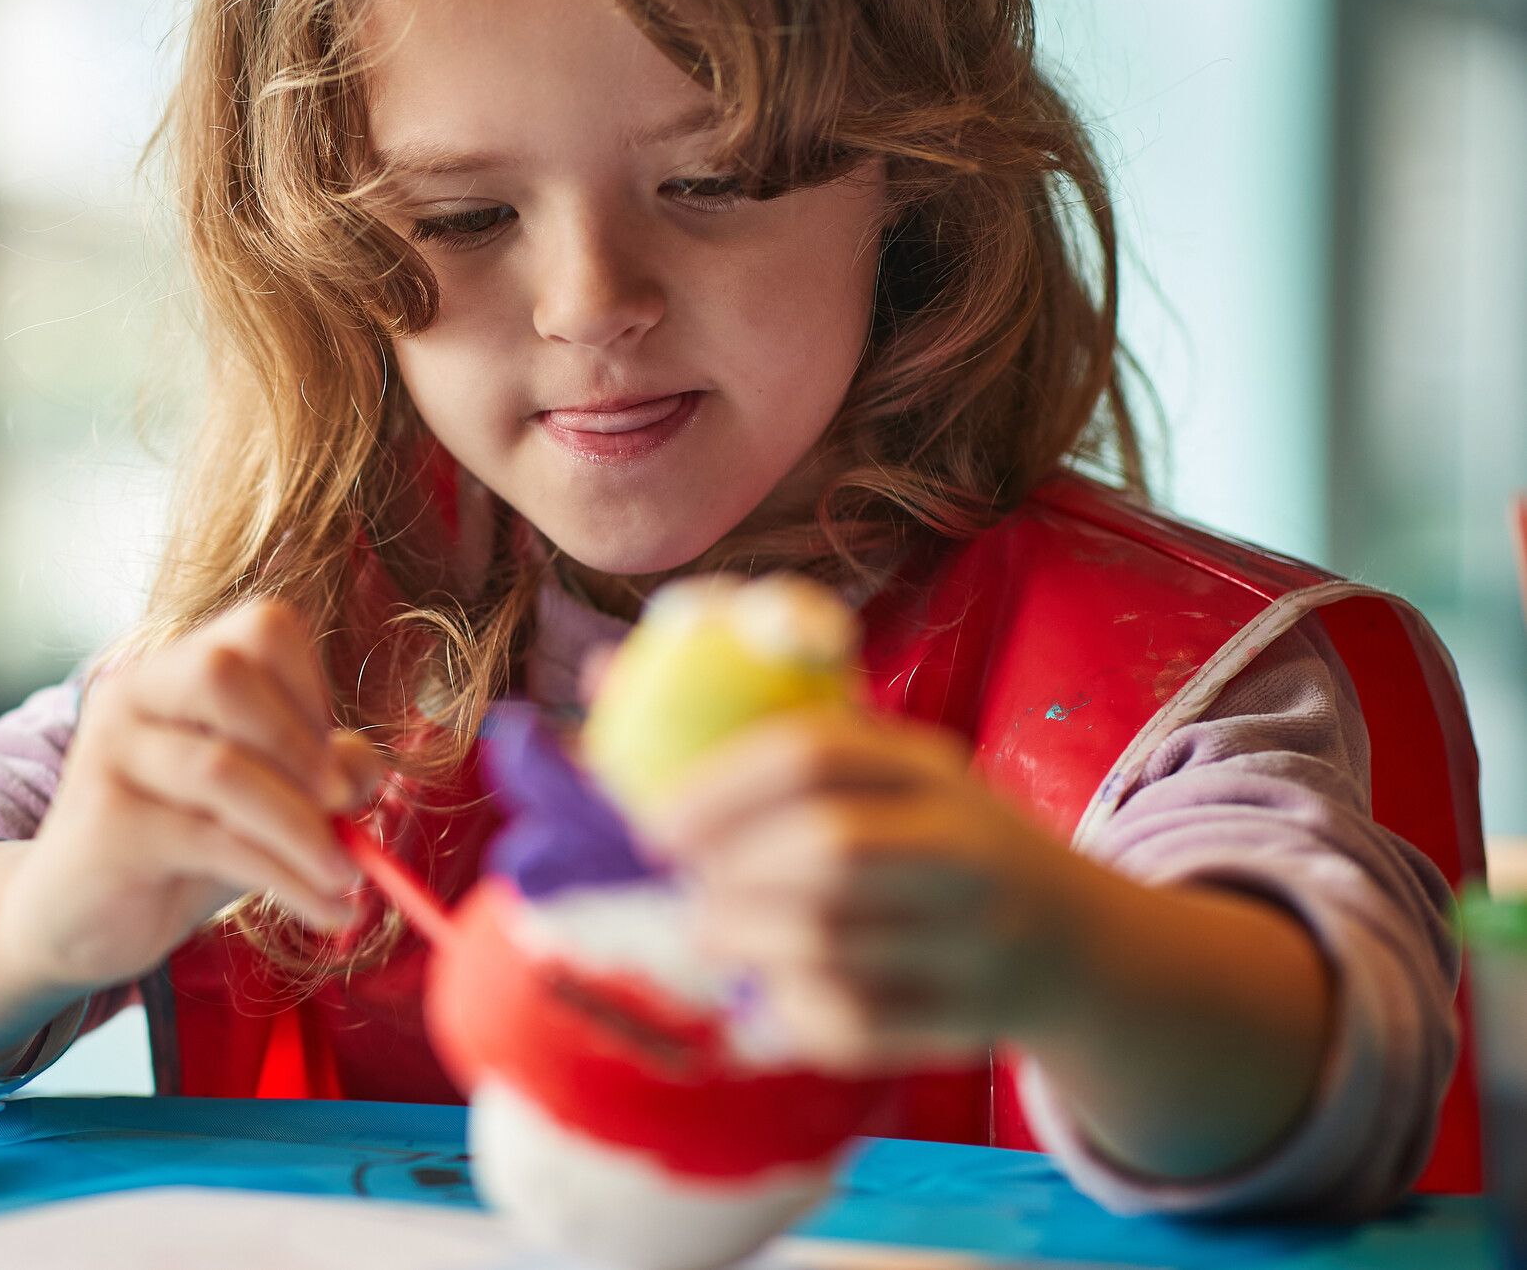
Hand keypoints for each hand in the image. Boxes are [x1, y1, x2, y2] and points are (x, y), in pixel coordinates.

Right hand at [0, 599, 382, 994]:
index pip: (261, 627)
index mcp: (176, 670)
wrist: (77, 922)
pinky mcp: (105, 824)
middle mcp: (134, 694)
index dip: (312, 687)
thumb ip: (316, 775)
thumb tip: (367, 772)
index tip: (334, 760)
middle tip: (345, 808)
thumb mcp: (258, 803)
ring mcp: (110, 755)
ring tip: (347, 879)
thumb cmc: (178, 848)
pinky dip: (285, 879)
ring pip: (221, 770)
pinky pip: (210, 841)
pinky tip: (323, 910)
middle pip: (223, 675)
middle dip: (301, 744)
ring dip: (303, 829)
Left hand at [658, 712, 1108, 1074]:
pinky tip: (777, 993)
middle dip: (733, 874)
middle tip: (686, 886)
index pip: (814, 755)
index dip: (717, 787)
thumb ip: (767, 728)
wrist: (1087, 947)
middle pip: (827, 853)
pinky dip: (796, 1014)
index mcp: (933, 768)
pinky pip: (858, 1026)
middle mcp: (968, 847)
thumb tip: (604, 666)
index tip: (652, 822)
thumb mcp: (889, 768)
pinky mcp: (973, 1020)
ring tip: (713, 932)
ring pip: (832, 947)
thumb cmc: (939, 839)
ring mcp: (978, 938)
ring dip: (748, 944)